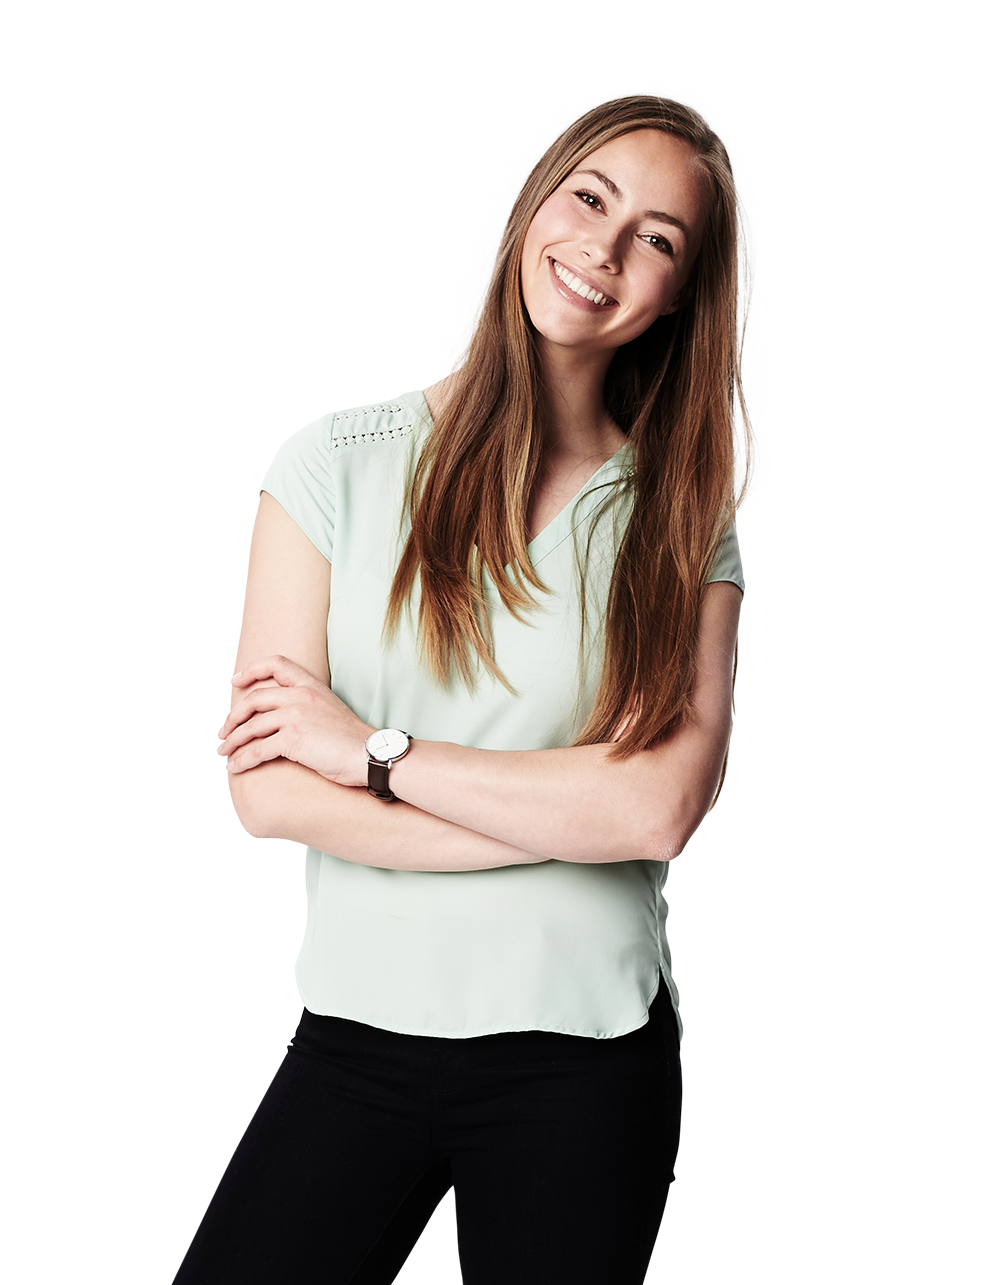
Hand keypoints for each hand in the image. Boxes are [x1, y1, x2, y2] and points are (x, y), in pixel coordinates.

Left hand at [218, 655, 373, 786]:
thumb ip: (305, 705)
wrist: (370, 756)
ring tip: (225, 753)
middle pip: (254, 699)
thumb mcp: (329, 709)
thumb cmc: (351, 740)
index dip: (252, 670)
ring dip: (233, 742)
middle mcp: (301, 696)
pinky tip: (235, 768)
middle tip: (224, 732)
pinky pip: (258, 750)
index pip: (276, 664)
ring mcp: (296, 716)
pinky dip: (242, 760)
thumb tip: (279, 716)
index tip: (236, 681)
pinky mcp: (293, 739)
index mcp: (310, 685)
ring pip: (251, 727)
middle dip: (233, 717)